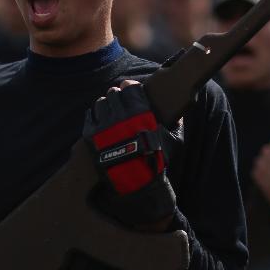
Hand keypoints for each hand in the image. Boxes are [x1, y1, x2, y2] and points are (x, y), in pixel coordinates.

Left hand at [84, 80, 175, 229]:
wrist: (137, 183)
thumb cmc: (156, 161)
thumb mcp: (172, 141)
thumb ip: (177, 125)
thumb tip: (180, 116)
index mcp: (140, 112)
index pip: (130, 87)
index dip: (129, 87)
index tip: (128, 88)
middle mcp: (121, 115)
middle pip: (113, 94)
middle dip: (117, 97)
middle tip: (119, 102)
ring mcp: (104, 125)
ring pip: (100, 103)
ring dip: (105, 105)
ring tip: (108, 112)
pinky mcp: (92, 136)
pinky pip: (89, 116)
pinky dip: (93, 116)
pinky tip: (99, 121)